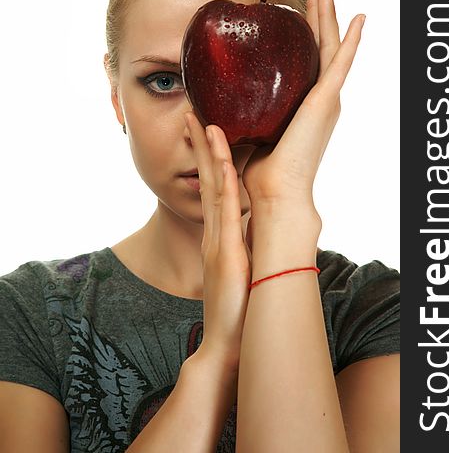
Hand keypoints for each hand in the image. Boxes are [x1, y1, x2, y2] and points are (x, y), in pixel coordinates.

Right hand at [184, 111, 251, 371]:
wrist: (227, 338)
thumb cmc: (234, 303)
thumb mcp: (235, 266)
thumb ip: (238, 243)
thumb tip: (249, 226)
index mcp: (218, 232)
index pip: (212, 186)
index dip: (208, 157)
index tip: (206, 131)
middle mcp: (214, 230)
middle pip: (207, 179)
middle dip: (201, 146)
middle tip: (194, 114)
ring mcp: (218, 238)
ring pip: (214, 188)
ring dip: (210, 155)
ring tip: (206, 123)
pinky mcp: (227, 250)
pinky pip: (226, 212)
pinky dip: (226, 185)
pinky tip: (226, 163)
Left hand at [241, 0, 365, 209]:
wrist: (273, 194)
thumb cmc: (257, 172)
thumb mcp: (245, 132)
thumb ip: (235, 114)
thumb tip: (202, 104)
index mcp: (302, 106)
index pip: (304, 59)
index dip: (302, 30)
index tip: (293, 6)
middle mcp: (319, 99)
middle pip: (320, 44)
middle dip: (318, 11)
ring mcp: (326, 99)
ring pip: (331, 45)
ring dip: (330, 12)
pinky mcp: (327, 102)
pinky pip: (342, 63)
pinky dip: (353, 41)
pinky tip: (360, 18)